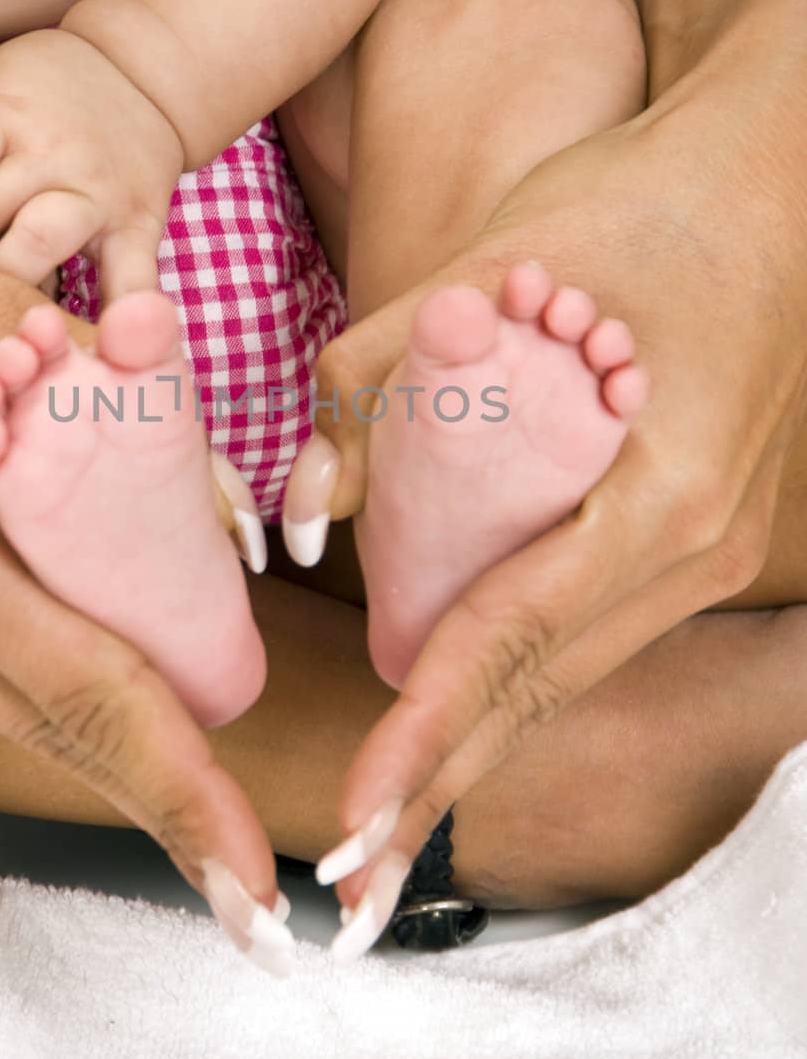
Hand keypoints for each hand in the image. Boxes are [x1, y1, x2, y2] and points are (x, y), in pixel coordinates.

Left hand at [0, 29, 184, 296]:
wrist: (143, 73)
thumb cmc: (44, 91)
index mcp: (6, 116)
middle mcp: (51, 153)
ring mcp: (98, 192)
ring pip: (42, 244)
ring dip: (3, 288)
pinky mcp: (141, 225)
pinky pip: (132, 281)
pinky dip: (116, 321)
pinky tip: (92, 356)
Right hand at [0, 155, 286, 963]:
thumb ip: (99, 401)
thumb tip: (198, 471)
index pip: (88, 695)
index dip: (180, 792)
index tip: (246, 880)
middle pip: (51, 735)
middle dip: (160, 807)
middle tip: (246, 885)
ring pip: (4, 712)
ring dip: (104, 750)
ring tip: (194, 799)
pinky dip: (38, 694)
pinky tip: (95, 699)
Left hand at [297, 84, 806, 927]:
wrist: (767, 179)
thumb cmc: (638, 204)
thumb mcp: (496, 262)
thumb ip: (376, 375)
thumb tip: (298, 509)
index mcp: (659, 492)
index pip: (513, 639)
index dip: (425, 737)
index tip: (354, 818)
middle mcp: (694, 544)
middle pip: (544, 687)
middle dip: (440, 783)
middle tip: (353, 880)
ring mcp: (708, 549)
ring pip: (571, 670)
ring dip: (475, 742)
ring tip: (386, 822)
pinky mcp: (694, 532)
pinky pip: (592, 628)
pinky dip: (516, 679)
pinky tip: (456, 715)